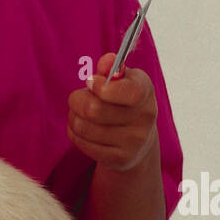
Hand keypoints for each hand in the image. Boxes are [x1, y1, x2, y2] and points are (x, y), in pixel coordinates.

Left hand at [66, 51, 159, 172]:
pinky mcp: (120, 159)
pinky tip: (83, 128)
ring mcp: (134, 142)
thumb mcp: (121, 80)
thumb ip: (111, 68)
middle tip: (79, 98)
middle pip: (94, 109)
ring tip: (81, 113)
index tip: (90, 82)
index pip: (129, 92)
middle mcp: (145, 118)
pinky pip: (81, 142)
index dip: (102, 87)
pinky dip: (74, 132)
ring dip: (74, 116)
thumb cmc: (123, 100)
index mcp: (145, 91)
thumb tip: (108, 60)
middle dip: (77, 100)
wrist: (138, 140)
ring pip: (83, 127)